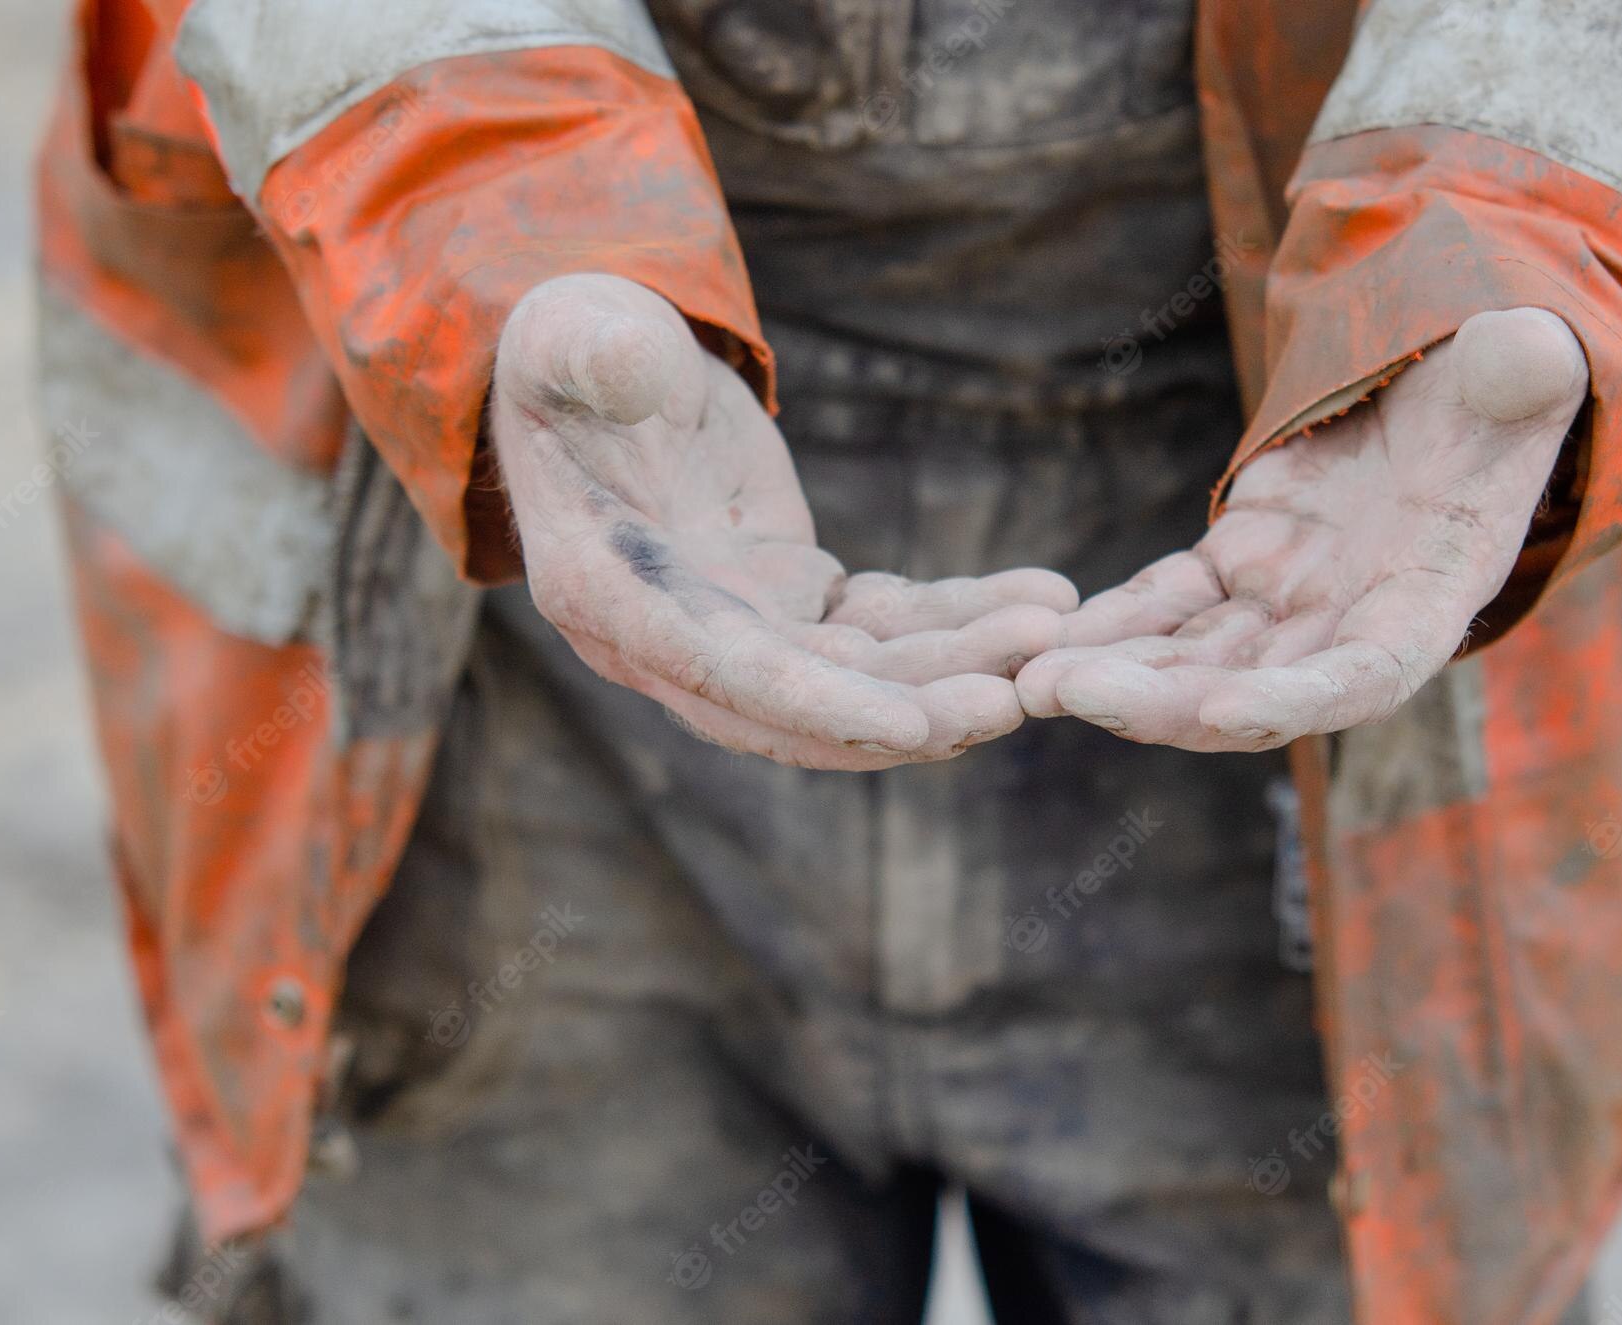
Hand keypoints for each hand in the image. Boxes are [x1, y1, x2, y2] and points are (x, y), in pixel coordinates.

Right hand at [492, 274, 1075, 768]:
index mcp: (607, 592)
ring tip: (1048, 631)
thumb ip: (598, 355)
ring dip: (956, 665)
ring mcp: (739, 627)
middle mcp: (670, 639)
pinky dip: (961, 618)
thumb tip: (629, 370)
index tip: (915, 726)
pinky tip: (1043, 600)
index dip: (820, 706)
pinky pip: (887, 627)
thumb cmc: (574, 347)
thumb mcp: (573, 336)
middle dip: (913, 708)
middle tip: (1015, 695)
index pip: (725, 672)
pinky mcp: (793, 602)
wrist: (599, 369)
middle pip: (807, 703)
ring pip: (862, 673)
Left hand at [1015, 308, 1587, 750]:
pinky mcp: (1239, 565)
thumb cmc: (1505, 380)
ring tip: (1027, 681)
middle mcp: (1351, 621)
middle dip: (1160, 701)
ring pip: (1193, 660)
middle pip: (1250, 688)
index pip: (1365, 672)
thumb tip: (1527, 353)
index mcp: (1431, 595)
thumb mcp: (1523, 366)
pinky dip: (1108, 623)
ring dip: (1115, 675)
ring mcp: (1289, 601)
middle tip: (1067, 693)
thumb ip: (1524, 369)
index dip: (1296, 700)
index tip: (1222, 711)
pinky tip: (1039, 636)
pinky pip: (1164, 605)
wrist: (1457, 387)